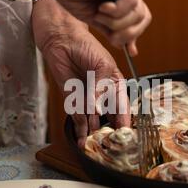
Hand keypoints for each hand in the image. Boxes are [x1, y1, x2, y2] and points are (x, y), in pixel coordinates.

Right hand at [2, 0, 151, 56]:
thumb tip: (125, 47)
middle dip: (128, 33)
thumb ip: (110, 31)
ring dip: (117, 22)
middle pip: (143, 18)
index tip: (129, 51)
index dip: (135, 36)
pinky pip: (130, 0)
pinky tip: (103, 8)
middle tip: (111, 36)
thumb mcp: (93, 18)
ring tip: (99, 16)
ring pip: (137, 12)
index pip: (139, 21)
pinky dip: (117, 11)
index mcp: (122, 0)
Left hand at [32, 0, 130, 146]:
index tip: (126, 137)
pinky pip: (77, 117)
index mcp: (116, 86)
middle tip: (109, 147)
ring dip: (93, 135)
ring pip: (93, 122)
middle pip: (109, 120)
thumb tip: (97, 110)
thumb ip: (101, 88)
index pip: (124, 109)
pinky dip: (79, 128)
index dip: (125, 123)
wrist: (62, 40)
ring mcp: (88, 99)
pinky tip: (82, 139)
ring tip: (94, 148)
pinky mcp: (73, 100)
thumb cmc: (87, 46)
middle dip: (109, 134)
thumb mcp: (101, 66)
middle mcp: (103, 96)